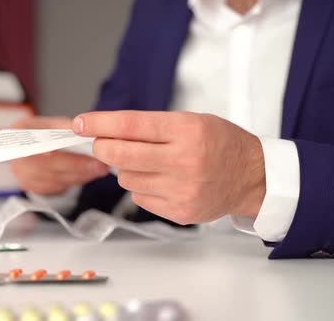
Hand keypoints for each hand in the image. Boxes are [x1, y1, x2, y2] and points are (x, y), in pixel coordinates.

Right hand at [9, 116, 109, 195]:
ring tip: (98, 169)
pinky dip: (74, 181)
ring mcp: (23, 176)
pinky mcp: (35, 188)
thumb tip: (85, 132)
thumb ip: (66, 127)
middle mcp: (16, 157)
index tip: (54, 153)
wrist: (34, 146)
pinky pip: (57, 188)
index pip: (26, 144)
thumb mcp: (54, 123)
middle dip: (75, 166)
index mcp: (18, 134)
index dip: (40, 150)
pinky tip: (87, 175)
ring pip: (55, 179)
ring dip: (79, 175)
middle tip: (98, 164)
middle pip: (46, 166)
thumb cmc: (45, 133)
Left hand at [72, 110, 265, 223]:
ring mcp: (182, 190)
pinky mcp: (180, 211)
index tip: (80, 123)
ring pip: (127, 179)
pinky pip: (140, 198)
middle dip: (103, 148)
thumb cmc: (220, 143)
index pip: (131, 125)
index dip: (100, 124)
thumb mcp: (191, 121)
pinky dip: (142, 188)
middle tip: (102, 144)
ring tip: (150, 163)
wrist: (252, 177)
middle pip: (120, 156)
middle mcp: (184, 161)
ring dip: (127, 169)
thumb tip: (105, 133)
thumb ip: (150, 127)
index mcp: (187, 131)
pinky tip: (162, 181)